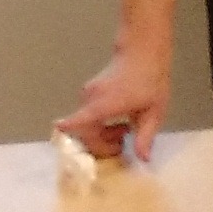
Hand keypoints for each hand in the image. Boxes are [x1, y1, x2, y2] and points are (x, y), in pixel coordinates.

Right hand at [56, 45, 168, 166]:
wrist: (142, 52)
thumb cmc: (150, 80)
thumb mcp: (154, 112)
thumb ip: (145, 137)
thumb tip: (142, 159)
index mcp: (105, 103)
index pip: (81, 118)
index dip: (69, 126)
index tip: (58, 129)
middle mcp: (91, 98)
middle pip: (85, 130)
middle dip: (101, 144)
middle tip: (122, 144)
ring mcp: (87, 93)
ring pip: (87, 123)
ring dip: (103, 133)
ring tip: (125, 130)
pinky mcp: (89, 91)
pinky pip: (88, 114)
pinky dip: (100, 123)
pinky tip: (119, 120)